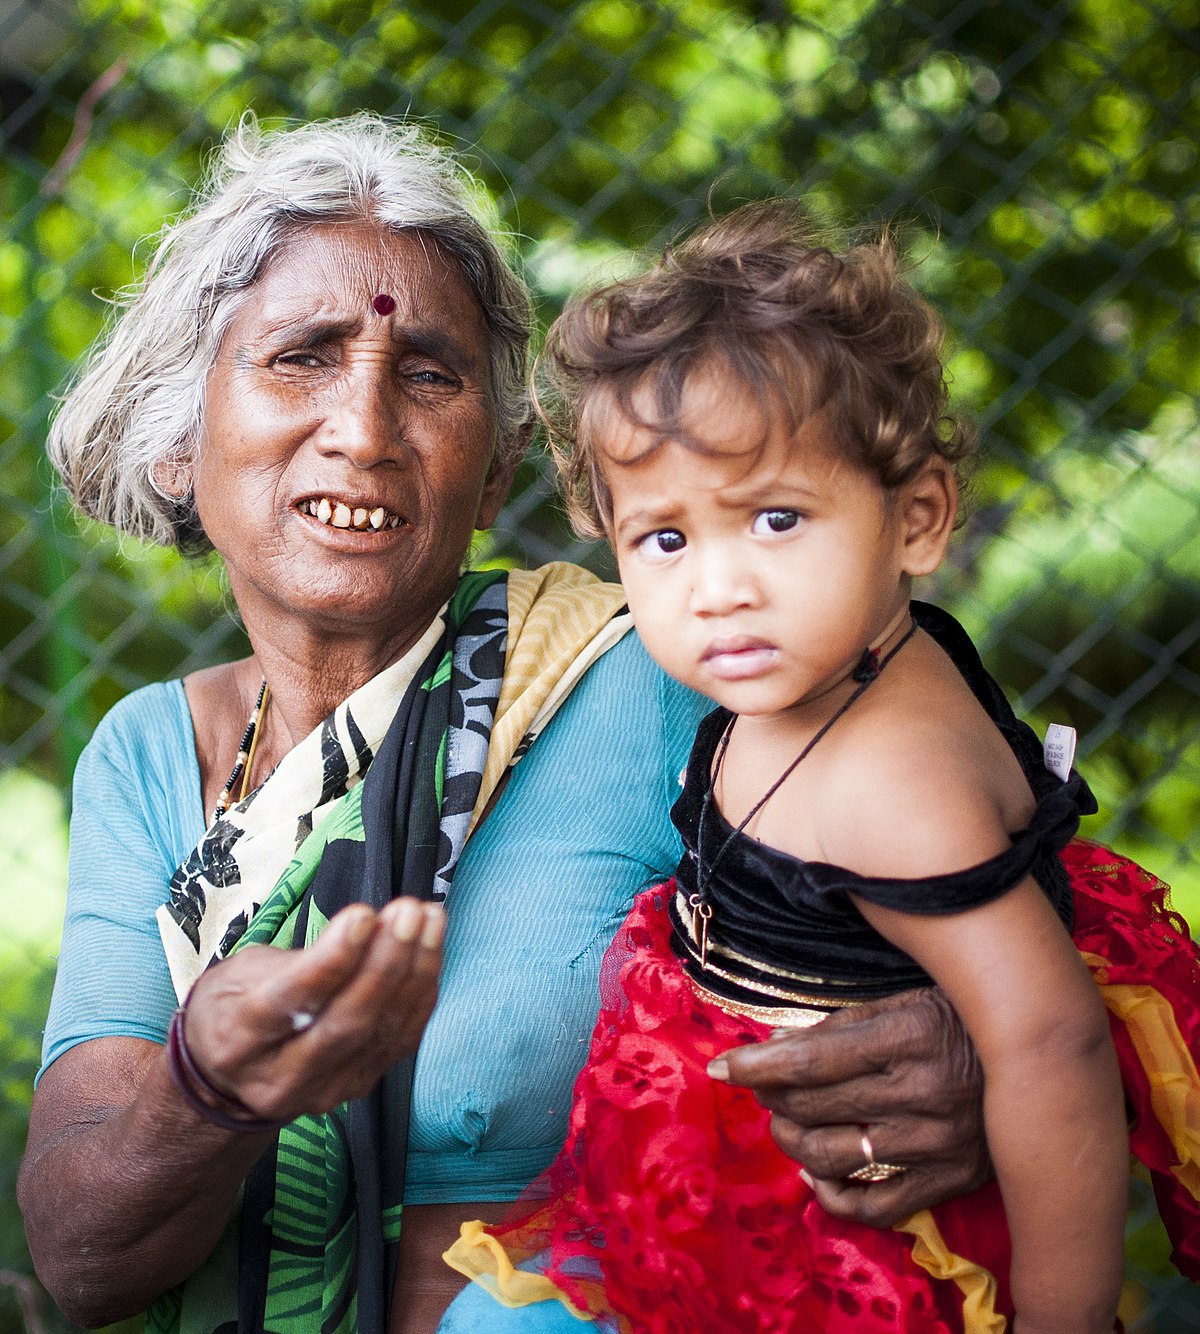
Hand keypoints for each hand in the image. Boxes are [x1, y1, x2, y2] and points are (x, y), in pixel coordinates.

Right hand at [180, 897, 443, 1124]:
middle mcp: (281, 1076)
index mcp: (238, 1038)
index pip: (291, 1000)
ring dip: (414, 972)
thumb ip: (299, 959)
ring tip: (429, 920)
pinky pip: (400, 1040)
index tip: (363, 915)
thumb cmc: (233, 1006)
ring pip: (380, 1032)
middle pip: (345, 1023)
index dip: (333, 959)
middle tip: (408, 913)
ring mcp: (323, 1090)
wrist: (227, 1080)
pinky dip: (421, 993)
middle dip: (385, 963)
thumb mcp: (241, 972)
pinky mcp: (356, 1087)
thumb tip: (363, 927)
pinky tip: (430, 950)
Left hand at [708, 987, 988, 1226]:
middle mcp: (924, 1092)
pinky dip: (834, 1196)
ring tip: (786, 1122)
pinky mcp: (952, 1179)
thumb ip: (843, 1026)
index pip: (813, 1058)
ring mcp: (939, 1142)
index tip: (723, 1068)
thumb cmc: (964, 1017)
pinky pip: (878, 1206)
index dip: (759, 1065)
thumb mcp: (906, 1001)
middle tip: (760, 1088)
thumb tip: (776, 1046)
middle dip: (773, 1097)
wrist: (1048, 1059)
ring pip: (836, 1154)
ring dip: (794, 1139)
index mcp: (911, 1035)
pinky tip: (816, 1176)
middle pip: (817, 1104)